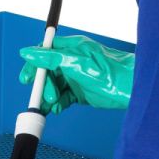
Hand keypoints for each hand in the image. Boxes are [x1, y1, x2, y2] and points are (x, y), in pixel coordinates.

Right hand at [19, 35, 133, 112]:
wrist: (131, 88)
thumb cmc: (110, 71)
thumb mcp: (76, 63)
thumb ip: (50, 58)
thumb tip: (27, 53)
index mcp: (71, 49)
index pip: (45, 53)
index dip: (34, 65)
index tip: (27, 79)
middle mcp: (72, 62)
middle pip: (47, 73)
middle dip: (43, 86)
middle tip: (47, 96)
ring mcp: (76, 77)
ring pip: (54, 87)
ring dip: (48, 97)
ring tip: (50, 106)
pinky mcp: (80, 92)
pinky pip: (63, 98)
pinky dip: (57, 104)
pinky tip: (56, 109)